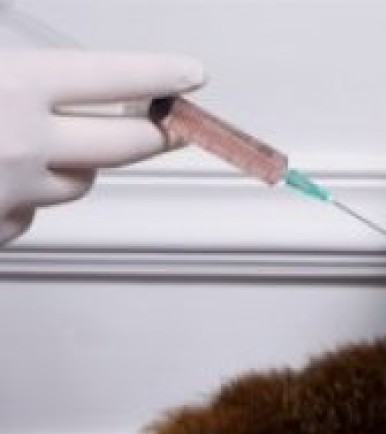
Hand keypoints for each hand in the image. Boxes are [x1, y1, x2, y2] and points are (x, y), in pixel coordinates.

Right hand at [0, 49, 204, 242]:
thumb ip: (31, 80)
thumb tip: (82, 83)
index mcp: (15, 88)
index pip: (113, 78)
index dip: (159, 75)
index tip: (189, 75)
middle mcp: (22, 143)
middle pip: (126, 143)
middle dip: (155, 133)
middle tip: (175, 126)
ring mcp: (14, 191)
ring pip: (82, 179)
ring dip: (75, 163)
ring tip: (30, 140)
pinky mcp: (1, 229)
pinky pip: (34, 210)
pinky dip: (27, 194)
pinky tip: (0, 175)